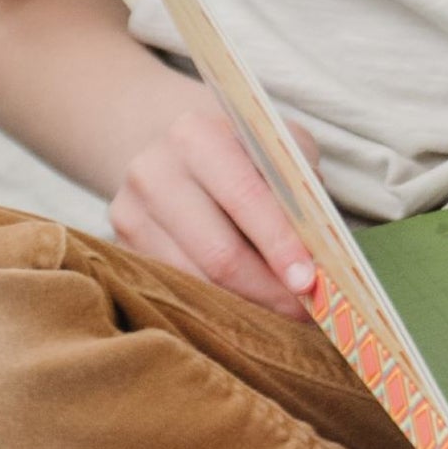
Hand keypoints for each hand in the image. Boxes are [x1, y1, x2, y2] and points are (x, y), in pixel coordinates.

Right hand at [110, 93, 318, 319]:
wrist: (171, 150)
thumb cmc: (242, 153)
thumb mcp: (277, 148)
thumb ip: (300, 189)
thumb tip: (324, 253)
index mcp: (196, 135)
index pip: (244, 196)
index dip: (280, 244)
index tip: (310, 281)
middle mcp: (153, 171)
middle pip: (219, 253)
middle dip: (269, 290)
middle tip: (307, 312)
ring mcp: (130, 213)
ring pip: (197, 282)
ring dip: (248, 306)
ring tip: (284, 313)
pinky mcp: (123, 248)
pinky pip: (178, 291)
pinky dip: (219, 306)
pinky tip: (247, 307)